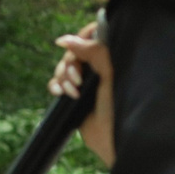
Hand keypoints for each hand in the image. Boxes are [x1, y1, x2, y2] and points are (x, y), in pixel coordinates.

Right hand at [50, 23, 114, 166]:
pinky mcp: (73, 93)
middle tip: (77, 80)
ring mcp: (84, 79)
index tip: (74, 49)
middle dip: (70, 65)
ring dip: (63, 77)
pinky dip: (55, 85)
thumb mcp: (109, 74)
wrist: (112, 137)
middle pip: (73, 52)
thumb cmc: (119, 105)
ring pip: (63, 67)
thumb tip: (65, 39)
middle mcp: (97, 65)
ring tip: (72, 92)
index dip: (80, 39)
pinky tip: (60, 93)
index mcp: (110, 57)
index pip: (91, 36)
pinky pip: (56, 82)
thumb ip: (92, 52)